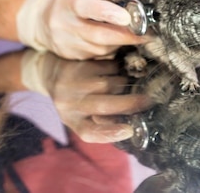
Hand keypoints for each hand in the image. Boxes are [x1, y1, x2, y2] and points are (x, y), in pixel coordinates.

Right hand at [17, 0, 144, 59]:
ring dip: (120, 43)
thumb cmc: (73, 0)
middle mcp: (65, 24)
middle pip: (98, 35)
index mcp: (70, 2)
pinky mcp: (71, 57)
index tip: (128, 17)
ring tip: (132, 35)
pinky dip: (111, 50)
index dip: (108, 13)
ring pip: (101, 48)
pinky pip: (98, 56)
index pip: (88, 8)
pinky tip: (115, 42)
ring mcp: (67, 44)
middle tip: (146, 34)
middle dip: (125, 36)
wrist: (44, 21)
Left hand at [21, 50, 150, 142]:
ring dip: (125, 83)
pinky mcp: (80, 66)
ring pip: (109, 84)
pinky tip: (121, 70)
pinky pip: (107, 68)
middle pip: (104, 106)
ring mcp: (74, 83)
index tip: (130, 130)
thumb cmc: (72, 99)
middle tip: (149, 100)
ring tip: (133, 83)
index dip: (110, 133)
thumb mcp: (79, 115)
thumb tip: (131, 127)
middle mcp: (70, 104)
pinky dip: (118, 69)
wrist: (50, 72)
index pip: (89, 132)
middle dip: (130, 103)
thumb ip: (100, 122)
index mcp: (72, 121)